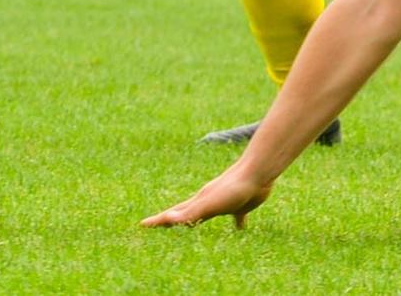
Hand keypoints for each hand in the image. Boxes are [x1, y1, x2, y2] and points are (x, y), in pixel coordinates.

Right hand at [141, 164, 273, 229]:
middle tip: (158, 227)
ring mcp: (224, 202)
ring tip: (192, 229)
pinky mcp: (241, 204)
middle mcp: (208, 201)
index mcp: (198, 202)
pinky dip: (236, 222)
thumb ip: (190, 213)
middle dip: (171, 221)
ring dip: (198, 221)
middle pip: (185, 213)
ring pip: (206, 214)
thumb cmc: (234, 188)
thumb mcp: (209, 203)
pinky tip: (240, 228)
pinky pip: (237, 217)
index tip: (142, 225)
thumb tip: (168, 218)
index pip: (173, 214)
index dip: (158, 221)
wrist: (259, 172)